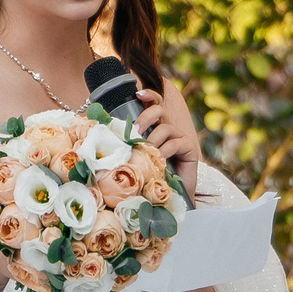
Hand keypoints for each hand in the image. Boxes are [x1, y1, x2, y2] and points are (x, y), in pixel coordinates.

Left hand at [133, 85, 203, 199]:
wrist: (171, 198)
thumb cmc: (150, 178)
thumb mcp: (135, 160)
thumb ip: (126, 148)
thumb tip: (103, 140)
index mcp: (154, 128)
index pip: (154, 104)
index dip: (148, 95)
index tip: (137, 94)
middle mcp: (167, 129)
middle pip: (158, 110)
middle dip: (145, 117)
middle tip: (136, 132)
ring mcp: (179, 138)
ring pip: (165, 127)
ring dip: (152, 139)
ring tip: (146, 152)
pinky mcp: (189, 149)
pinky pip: (175, 143)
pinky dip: (164, 151)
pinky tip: (159, 160)